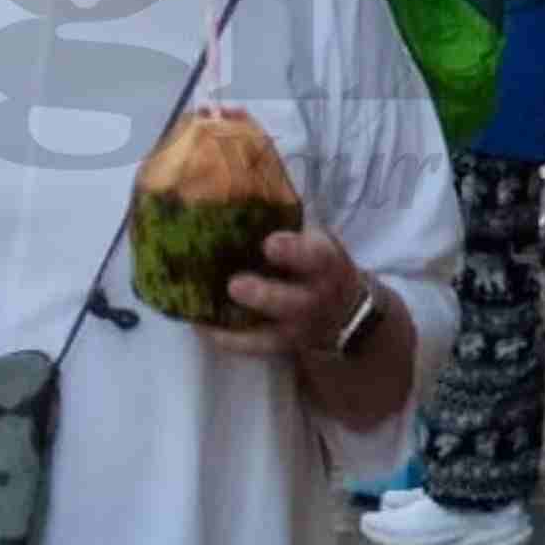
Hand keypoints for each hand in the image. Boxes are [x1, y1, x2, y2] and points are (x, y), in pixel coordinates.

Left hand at [202, 226, 367, 360]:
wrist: (346, 310)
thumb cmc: (318, 264)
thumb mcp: (318, 240)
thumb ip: (290, 228)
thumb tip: (241, 196)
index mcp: (324, 263)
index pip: (315, 257)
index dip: (293, 251)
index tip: (269, 243)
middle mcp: (314, 299)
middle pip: (292, 302)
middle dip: (263, 295)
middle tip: (234, 285)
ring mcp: (297, 328)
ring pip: (270, 334)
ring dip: (235, 327)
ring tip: (203, 316)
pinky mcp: (280, 345)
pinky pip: (252, 348)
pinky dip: (225, 339)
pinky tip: (199, 325)